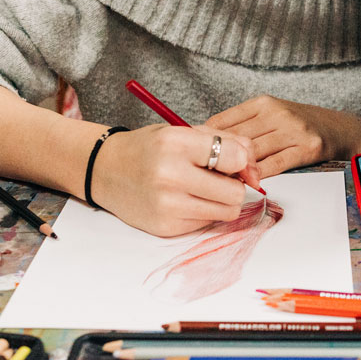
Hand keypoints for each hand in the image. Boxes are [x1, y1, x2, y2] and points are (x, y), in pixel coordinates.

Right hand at [91, 125, 259, 236]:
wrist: (106, 170)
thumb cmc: (150, 148)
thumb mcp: (184, 131)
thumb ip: (226, 140)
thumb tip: (255, 168)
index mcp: (176, 143)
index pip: (236, 158)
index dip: (243, 162)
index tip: (234, 162)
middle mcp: (170, 175)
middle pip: (235, 192)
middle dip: (235, 185)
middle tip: (220, 177)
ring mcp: (167, 205)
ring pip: (227, 212)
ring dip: (222, 201)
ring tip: (203, 188)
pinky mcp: (165, 228)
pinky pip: (207, 223)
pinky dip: (203, 212)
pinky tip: (185, 200)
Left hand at [206, 96, 360, 177]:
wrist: (342, 129)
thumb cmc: (301, 126)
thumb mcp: (272, 115)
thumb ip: (243, 126)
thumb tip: (206, 140)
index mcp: (263, 103)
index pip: (223, 121)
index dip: (204, 141)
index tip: (191, 156)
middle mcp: (276, 113)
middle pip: (235, 138)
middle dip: (216, 159)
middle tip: (199, 176)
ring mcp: (292, 129)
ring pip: (252, 153)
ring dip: (235, 171)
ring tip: (220, 185)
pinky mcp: (305, 147)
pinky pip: (275, 164)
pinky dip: (259, 176)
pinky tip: (248, 185)